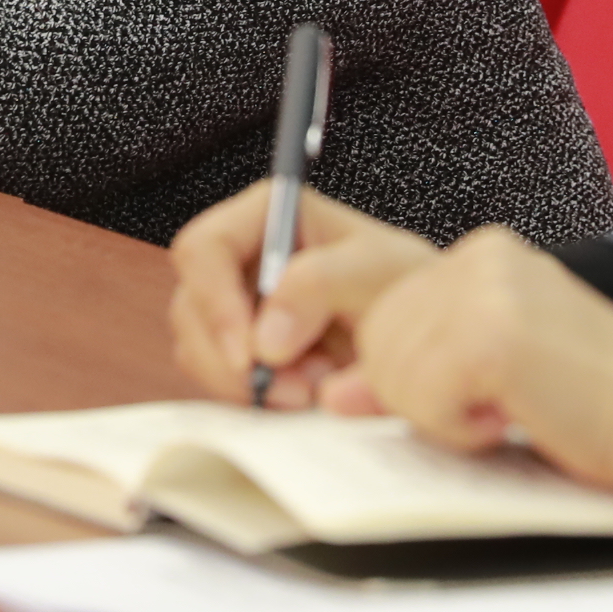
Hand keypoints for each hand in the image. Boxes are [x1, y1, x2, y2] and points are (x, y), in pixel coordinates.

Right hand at [166, 181, 437, 409]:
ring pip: (197, 349)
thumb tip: (265, 336)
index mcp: (269, 215)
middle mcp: (242, 256)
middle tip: (295, 389)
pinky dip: (256, 396)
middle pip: (191, 307)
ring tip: (315, 386)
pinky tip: (304, 391)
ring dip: (250, 383)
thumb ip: (321, 284)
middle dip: (236, 359)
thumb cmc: (405, 286)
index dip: (214, 302)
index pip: (204, 249)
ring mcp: (235, 303)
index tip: (250, 355)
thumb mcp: (380, 271)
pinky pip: (218, 378)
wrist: (421, 333)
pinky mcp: (240, 346)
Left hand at [339, 228, 612, 504]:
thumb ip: (415, 369)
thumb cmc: (595, 402)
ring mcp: (486, 290)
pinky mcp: (492, 335)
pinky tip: (511, 417)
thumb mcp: (490, 375)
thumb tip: (336, 391)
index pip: (378, 306)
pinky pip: (418, 396)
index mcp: (479, 258)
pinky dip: (457, 427)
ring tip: (506, 408)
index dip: (385, 362)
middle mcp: (479, 258)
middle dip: (413, 392)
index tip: (416, 389)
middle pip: (374, 337)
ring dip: (439, 413)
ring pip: (388, 368)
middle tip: (490, 405)